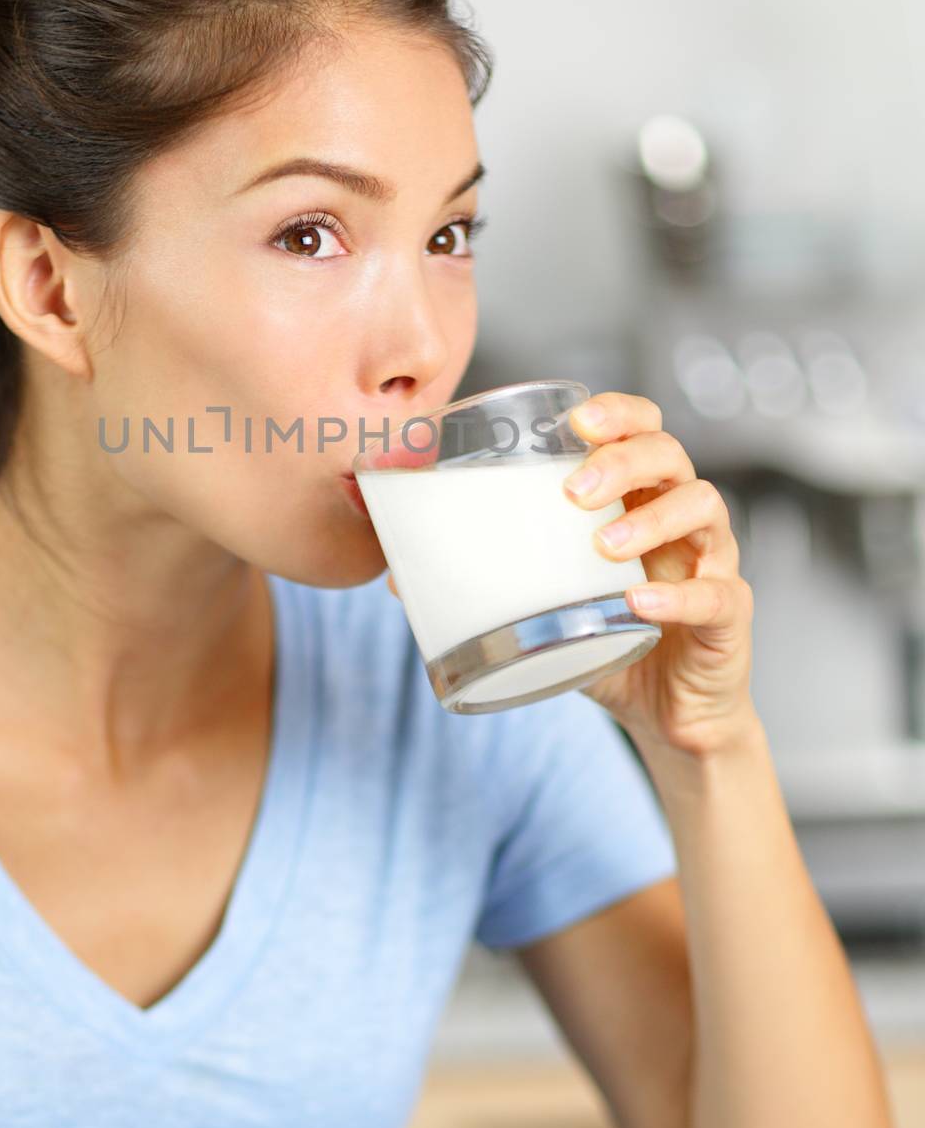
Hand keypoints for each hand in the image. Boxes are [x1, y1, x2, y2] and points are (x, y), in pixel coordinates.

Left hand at [387, 390, 756, 757]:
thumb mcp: (543, 603)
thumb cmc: (606, 640)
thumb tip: (397, 573)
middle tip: (573, 490)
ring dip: (650, 519)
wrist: (666, 716)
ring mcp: (710, 562)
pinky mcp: (729, 615)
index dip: (615, 411)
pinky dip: (679, 595)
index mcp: (636, 498)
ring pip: (702, 507)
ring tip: (601, 545)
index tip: (573, 419)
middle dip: (622, 458)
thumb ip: (483, 578)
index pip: (641, 426)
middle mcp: (679, 518)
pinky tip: (639, 602)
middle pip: (670, 454)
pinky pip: (717, 594)